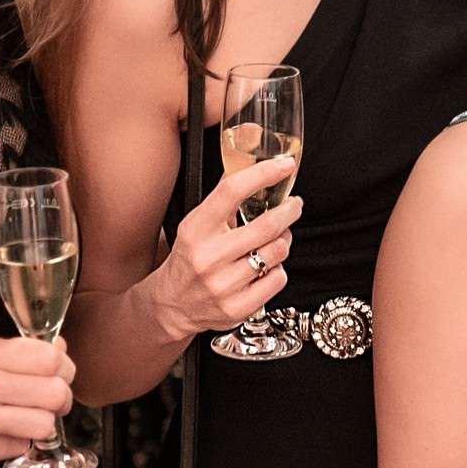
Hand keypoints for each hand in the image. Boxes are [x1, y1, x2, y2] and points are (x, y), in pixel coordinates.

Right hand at [0, 335, 76, 467]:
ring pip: (43, 424)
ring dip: (40, 425)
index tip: (57, 373)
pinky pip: (18, 448)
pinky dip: (14, 444)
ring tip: (22, 420)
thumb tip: (57, 351)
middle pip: (55, 393)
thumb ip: (10, 353)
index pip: (49, 357)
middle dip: (59, 400)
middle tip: (47, 401)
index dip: (62, 367)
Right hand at [141, 154, 302, 339]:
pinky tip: (266, 267)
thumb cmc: (190, 258)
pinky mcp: (238, 307)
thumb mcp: (196, 224)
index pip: (231, 191)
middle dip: (290, 210)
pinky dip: (278, 269)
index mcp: (196, 229)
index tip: (285, 165)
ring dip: (284, 240)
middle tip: (295, 204)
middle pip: (267, 225)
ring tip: (277, 238)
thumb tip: (252, 160)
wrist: (171, 304)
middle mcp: (208, 256)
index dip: (263, 174)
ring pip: (277, 252)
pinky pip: (278, 279)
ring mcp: (223, 284)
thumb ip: (223, 199)